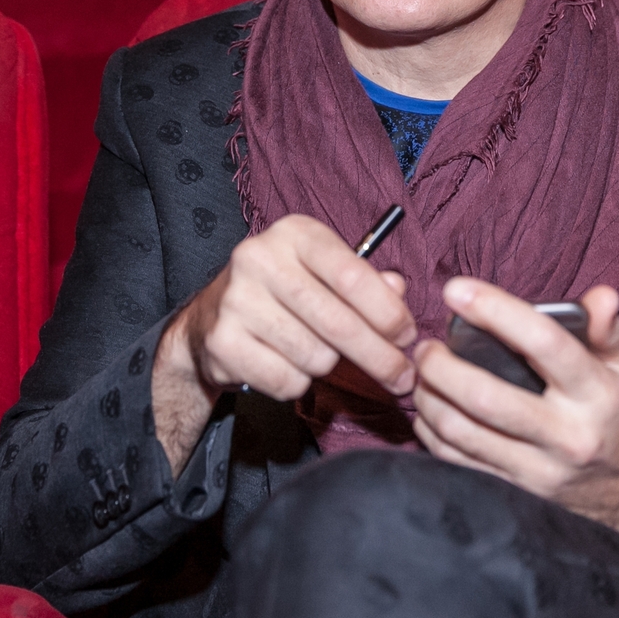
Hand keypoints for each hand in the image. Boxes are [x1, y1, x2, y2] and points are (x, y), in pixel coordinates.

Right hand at [152, 215, 416, 473]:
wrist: (209, 317)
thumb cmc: (283, 291)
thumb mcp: (323, 271)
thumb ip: (365, 279)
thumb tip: (398, 290)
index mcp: (294, 233)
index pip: (352, 275)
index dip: (388, 312)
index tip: (409, 337)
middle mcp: (260, 259)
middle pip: (339, 323)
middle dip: (380, 357)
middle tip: (402, 376)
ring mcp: (237, 300)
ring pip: (316, 357)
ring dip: (328, 366)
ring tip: (316, 352)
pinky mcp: (223, 342)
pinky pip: (287, 381)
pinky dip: (298, 383)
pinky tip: (287, 363)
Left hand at [412, 279, 618, 567]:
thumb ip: (608, 327)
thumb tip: (599, 296)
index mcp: (597, 393)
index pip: (543, 343)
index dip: (495, 311)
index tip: (456, 289)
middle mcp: (568, 435)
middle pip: (487, 397)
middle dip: (442, 366)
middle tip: (426, 345)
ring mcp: (541, 470)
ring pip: (464, 434)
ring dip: (430, 399)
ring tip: (423, 374)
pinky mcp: (520, 494)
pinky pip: (460, 465)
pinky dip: (433, 434)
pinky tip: (429, 411)